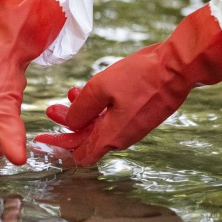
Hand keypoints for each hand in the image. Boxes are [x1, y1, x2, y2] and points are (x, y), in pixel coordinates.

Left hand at [35, 5, 221, 164]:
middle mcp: (123, 136)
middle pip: (88, 139)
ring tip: (70, 93)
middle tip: (52, 109)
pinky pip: (114, 116)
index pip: (80, 154)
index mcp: (112, 136)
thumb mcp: (101, 88)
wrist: (178, 67)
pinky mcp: (142, 113)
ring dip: (83, 112)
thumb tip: (69, 124)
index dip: (59, 147)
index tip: (43, 139)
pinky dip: (99, 107)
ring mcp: (134, 125)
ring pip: (100, 125)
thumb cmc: (142, 76)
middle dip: (67, 124)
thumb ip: (80, 109)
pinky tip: (92, 89)